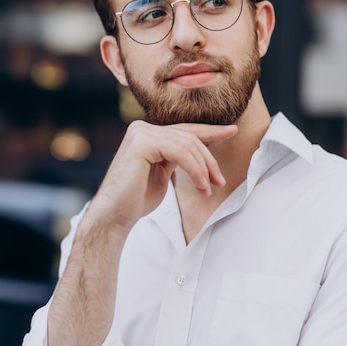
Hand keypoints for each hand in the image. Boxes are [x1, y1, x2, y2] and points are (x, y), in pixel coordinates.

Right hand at [90, 120, 237, 229]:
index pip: (184, 130)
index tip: (232, 131)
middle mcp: (142, 129)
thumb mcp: (162, 173)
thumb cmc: (137, 200)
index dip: (210, 130)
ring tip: (208, 190)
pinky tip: (200, 186)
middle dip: (209, 160)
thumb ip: (176, 158)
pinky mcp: (142, 143)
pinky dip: (195, 170)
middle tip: (220, 181)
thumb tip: (199, 153)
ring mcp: (141, 133)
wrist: (114, 216)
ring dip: (203, 169)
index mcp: (147, 134)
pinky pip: (180, 151)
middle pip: (189, 137)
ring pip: (188, 144)